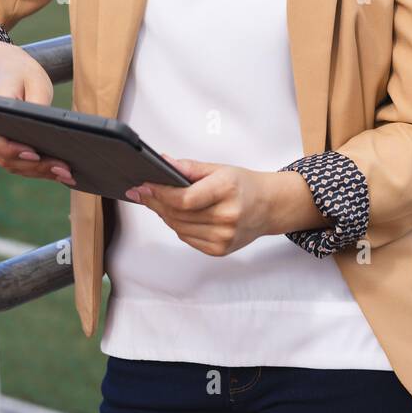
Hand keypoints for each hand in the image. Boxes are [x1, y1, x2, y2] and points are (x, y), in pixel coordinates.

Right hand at [0, 39, 76, 187]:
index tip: (34, 154)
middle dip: (37, 167)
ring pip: (15, 166)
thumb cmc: (19, 73)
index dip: (12, 150)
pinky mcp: (7, 148)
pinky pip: (21, 164)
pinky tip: (61, 173)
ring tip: (67, 174)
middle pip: (7, 159)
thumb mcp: (33, 80)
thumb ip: (38, 104)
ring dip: (41, 173)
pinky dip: (40, 170)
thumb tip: (50, 129)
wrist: (5, 70)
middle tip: (63, 169)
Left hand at [126, 156, 278, 254]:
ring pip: (179, 228)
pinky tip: (177, 215)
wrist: (269, 206)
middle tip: (142, 193)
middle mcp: (227, 216)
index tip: (144, 186)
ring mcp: (224, 236)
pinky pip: (187, 238)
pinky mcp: (220, 249)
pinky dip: (178, 226)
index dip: (159, 193)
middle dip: (156, 202)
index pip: (184, 199)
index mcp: (227, 190)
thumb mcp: (219, 168)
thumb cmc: (244, 185)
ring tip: (158, 202)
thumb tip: (163, 163)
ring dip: (164, 215)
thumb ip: (189, 168)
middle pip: (178, 214)